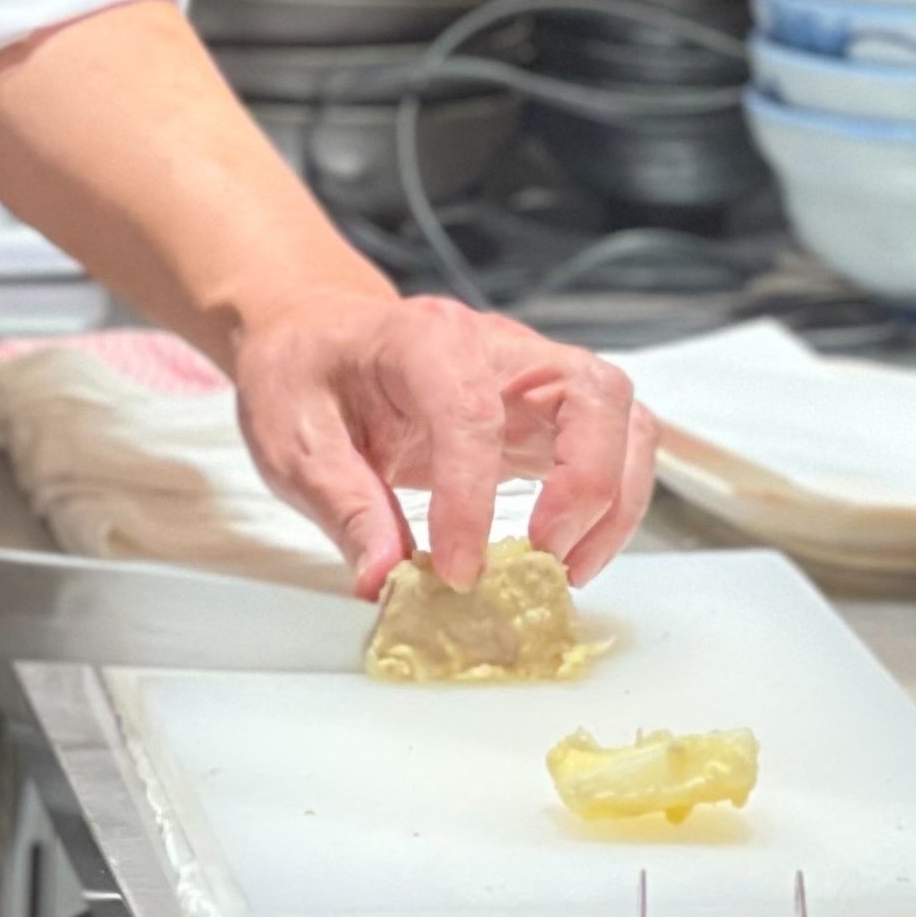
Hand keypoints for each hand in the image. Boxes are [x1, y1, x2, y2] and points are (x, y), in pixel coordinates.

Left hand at [228, 291, 656, 598]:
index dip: (471, 497)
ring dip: (615, 498)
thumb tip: (383, 580)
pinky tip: (568, 554)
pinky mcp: (548, 412)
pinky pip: (616, 445)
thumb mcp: (292, 439)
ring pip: (623, 416)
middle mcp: (497, 346)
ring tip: (565, 568)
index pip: (472, 409)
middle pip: (592, 392)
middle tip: (542, 559)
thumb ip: (342, 507)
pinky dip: (613, 503)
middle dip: (586, 485)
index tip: (455, 572)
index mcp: (425, 339)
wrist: (319, 336)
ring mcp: (534, 374)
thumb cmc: (306, 375)